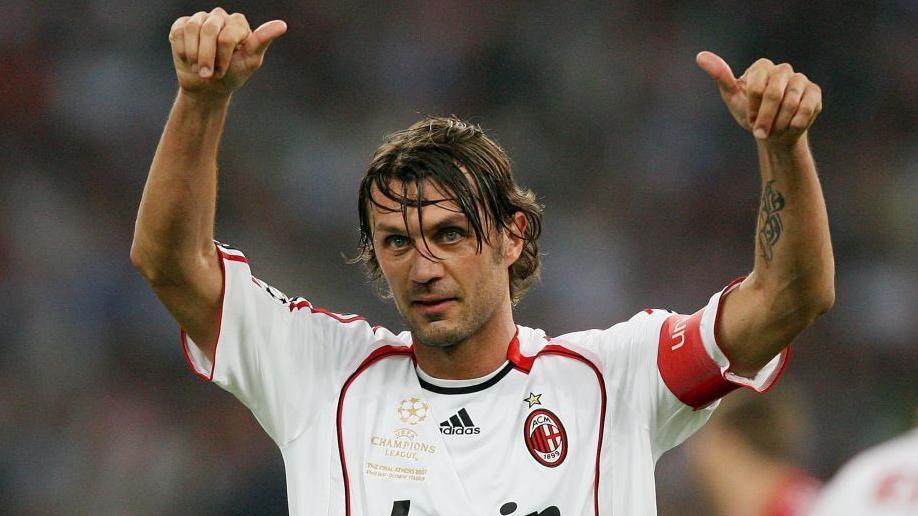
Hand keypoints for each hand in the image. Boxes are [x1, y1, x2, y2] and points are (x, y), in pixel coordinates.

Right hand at [169, 8, 286, 98]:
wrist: (208, 87)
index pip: (227, 36)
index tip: (224, 71)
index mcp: (238, 22)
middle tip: (208, 74)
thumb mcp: (250, 61)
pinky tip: (188, 59)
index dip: (223, 58)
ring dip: (193, 55)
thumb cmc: (233, 74)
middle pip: (208, 31)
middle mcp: (219, 16)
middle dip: (207, 58)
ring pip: (191, 30)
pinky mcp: (182, 25)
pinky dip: (182, 51)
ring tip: (199, 68)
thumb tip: (282, 25)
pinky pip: (178, 33)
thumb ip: (263, 41)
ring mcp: (200, 18)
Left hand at [696, 51, 821, 146]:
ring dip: (779, 123)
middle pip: (774, 95)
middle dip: (765, 119)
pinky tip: (790, 127)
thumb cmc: (750, 113)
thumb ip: (720, 76)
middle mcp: (783, 69)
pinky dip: (795, 124)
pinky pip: (806, 109)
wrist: (773, 133)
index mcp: (762, 67)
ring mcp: (801, 79)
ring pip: (791, 103)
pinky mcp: (814, 92)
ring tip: (774, 129)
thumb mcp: (731, 97)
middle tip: (760, 133)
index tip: (749, 118)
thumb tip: (700, 56)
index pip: (756, 87)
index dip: (753, 108)